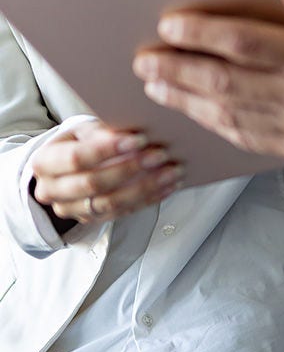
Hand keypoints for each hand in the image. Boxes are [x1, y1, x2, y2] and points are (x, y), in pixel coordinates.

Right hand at [32, 119, 183, 224]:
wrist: (65, 167)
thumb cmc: (79, 141)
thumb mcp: (84, 130)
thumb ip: (102, 132)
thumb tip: (132, 132)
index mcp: (45, 162)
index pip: (77, 158)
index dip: (108, 150)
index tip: (139, 139)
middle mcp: (52, 191)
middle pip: (94, 184)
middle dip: (130, 169)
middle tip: (160, 155)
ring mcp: (71, 210)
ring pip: (110, 204)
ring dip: (145, 188)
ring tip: (171, 172)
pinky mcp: (90, 221)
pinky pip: (122, 214)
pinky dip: (147, 199)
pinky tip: (167, 186)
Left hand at [132, 0, 283, 158]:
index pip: (244, 43)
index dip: (201, 33)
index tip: (169, 24)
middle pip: (224, 83)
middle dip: (176, 71)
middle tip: (144, 60)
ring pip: (228, 115)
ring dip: (186, 101)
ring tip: (155, 87)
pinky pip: (247, 139)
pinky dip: (214, 126)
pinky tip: (195, 113)